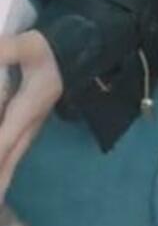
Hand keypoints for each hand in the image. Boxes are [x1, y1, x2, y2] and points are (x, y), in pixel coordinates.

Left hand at [0, 31, 63, 199]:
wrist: (81, 52)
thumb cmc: (54, 50)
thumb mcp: (30, 45)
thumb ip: (6, 50)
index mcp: (29, 107)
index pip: (6, 136)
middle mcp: (30, 123)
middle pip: (10, 158)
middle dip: (0, 180)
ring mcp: (31, 127)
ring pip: (12, 160)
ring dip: (2, 180)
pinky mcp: (28, 125)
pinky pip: (13, 153)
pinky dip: (5, 169)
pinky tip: (2, 181)